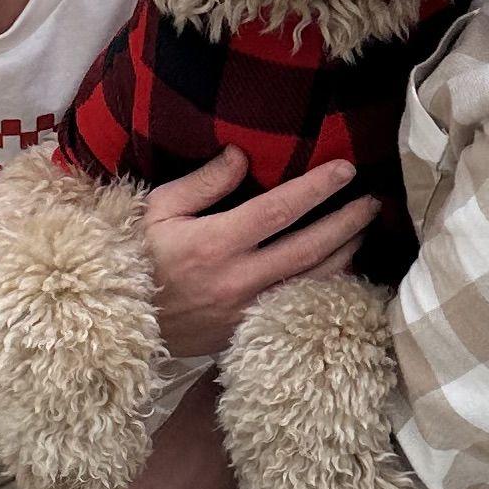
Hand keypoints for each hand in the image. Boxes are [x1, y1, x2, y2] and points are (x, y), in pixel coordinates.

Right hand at [141, 149, 383, 358]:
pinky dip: (324, 289)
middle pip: (309, 248)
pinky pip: (297, 308)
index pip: (279, 210)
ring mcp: (246, 312)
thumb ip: (203, 182)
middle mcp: (238, 279)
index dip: (317, 189)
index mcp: (215, 243)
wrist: (117, 322)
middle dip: (346, 223)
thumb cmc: (135, 257)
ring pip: (311, 283)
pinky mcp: (246, 334)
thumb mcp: (158, 209)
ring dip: (344, 256)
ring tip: (363, 231)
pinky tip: (339, 272)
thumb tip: (242, 155)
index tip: (346, 169)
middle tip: (372, 201)